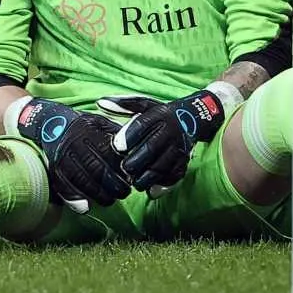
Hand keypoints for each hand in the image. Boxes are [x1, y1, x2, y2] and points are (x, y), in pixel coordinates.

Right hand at [12, 99, 129, 212]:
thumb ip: (118, 134)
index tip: (131, 177)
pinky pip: (64, 188)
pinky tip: (86, 207)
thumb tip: (137, 148)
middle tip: (124, 192)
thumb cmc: (86, 127)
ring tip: (111, 200)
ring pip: (81, 181)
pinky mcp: (54, 170)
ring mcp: (62, 158)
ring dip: (98, 195)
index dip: (121, 168)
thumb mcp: (102, 123)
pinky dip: (75, 200)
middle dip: (113, 185)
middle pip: (96, 170)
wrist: (52, 124)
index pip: (108, 153)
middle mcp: (73, 144)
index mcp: (88, 131)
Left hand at [97, 90, 225, 193]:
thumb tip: (100, 103)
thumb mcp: (144, 104)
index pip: (141, 125)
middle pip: (151, 148)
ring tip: (134, 181)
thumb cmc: (160, 114)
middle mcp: (171, 131)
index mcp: (158, 115)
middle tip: (124, 169)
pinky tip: (150, 188)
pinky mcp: (184, 161)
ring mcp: (179, 148)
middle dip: (135, 161)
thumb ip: (122, 104)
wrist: (192, 118)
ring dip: (147, 177)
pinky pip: (173, 176)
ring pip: (162, 166)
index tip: (116, 147)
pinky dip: (162, 185)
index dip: (128, 137)